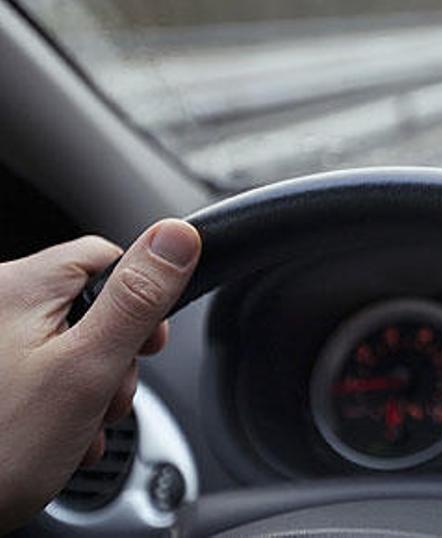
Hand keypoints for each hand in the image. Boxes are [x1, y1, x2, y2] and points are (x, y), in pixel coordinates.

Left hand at [0, 220, 199, 531]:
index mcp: (17, 286)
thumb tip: (178, 236)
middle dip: (113, 359)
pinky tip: (57, 436)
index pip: (107, 257)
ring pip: (68, 346)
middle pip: (89, 306)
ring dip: (89, 390)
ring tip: (76, 427)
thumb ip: (138, 299)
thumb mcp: (89, 368)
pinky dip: (58, 404)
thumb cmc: (0, 446)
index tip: (147, 345)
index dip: (142, 301)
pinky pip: (39, 372)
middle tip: (104, 398)